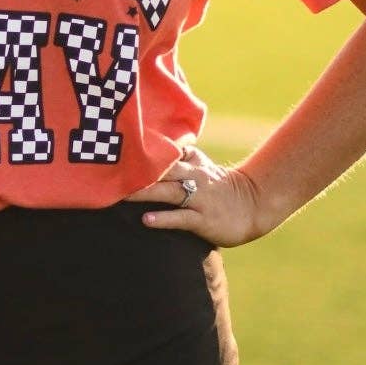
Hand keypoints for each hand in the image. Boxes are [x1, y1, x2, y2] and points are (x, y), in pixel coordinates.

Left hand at [121, 143, 268, 249]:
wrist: (253, 206)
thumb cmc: (219, 187)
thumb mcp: (201, 165)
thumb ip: (178, 156)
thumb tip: (152, 144)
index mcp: (192, 163)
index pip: (166, 152)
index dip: (143, 151)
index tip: (118, 150)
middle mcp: (194, 177)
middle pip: (162, 170)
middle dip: (137, 171)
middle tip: (112, 173)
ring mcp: (199, 199)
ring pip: (168, 192)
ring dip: (145, 193)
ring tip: (122, 195)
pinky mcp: (203, 220)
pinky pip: (181, 218)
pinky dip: (163, 218)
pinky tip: (146, 220)